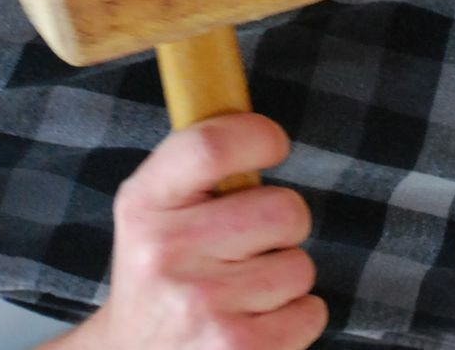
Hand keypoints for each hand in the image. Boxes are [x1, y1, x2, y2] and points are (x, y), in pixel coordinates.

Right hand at [53, 114, 326, 349]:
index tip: (271, 145)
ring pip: (300, 265)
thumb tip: (260, 127)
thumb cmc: (157, 274)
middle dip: (284, 223)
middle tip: (255, 240)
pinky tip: (256, 321)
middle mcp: (167, 253)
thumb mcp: (151, 212)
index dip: (258, 136)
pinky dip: (296, 318)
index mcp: (144, 204)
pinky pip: (310, 312)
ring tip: (245, 288)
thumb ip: (194, 169)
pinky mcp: (237, 348)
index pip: (212, 146)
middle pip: (283, 209)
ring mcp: (203, 305)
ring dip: (285, 276)